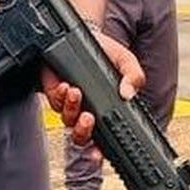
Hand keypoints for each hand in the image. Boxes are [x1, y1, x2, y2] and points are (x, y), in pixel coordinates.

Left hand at [40, 30, 144, 148]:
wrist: (86, 35)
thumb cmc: (107, 51)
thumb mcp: (126, 61)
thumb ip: (133, 76)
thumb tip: (128, 93)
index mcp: (106, 109)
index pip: (104, 138)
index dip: (100, 150)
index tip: (98, 153)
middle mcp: (87, 111)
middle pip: (81, 137)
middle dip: (83, 131)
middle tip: (89, 117)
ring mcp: (70, 104)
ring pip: (67, 120)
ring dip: (72, 109)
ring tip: (76, 92)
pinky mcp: (55, 92)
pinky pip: (55, 103)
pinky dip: (60, 96)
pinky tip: (66, 85)